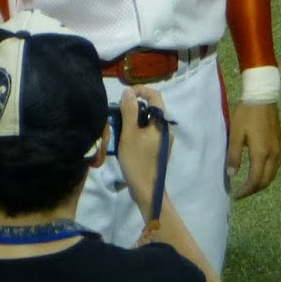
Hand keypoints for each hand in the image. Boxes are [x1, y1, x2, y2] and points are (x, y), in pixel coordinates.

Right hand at [116, 85, 170, 217]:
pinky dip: (134, 132)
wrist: (146, 190)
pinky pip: (145, 133)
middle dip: (132, 108)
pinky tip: (122, 140)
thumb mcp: (129, 134)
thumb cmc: (137, 161)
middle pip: (149, 108)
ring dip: (131, 121)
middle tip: (115, 114)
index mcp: (161, 122)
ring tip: (116, 128)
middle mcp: (165, 128)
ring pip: (145, 122)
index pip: (154, 95)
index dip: (139, 91)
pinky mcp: (156, 148)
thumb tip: (128, 91)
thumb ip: (129, 111)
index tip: (123, 96)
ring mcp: (162, 139)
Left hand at [225, 102, 280, 198]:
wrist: (263, 96)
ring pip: (273, 173)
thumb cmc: (247, 114)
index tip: (236, 195)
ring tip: (250, 183)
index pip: (255, 180)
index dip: (246, 191)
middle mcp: (273, 154)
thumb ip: (233, 155)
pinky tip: (259, 168)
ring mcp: (279, 148)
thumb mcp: (235, 134)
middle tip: (242, 192)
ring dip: (262, 181)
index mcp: (261, 153)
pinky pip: (276, 164)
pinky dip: (268, 172)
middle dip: (255, 189)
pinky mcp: (280, 142)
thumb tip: (232, 174)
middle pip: (267, 180)